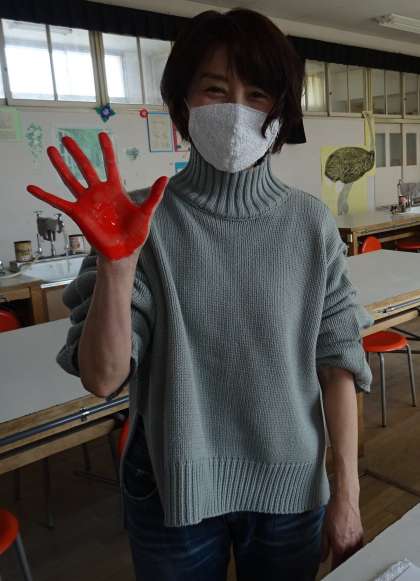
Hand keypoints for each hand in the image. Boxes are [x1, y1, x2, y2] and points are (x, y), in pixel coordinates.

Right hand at [27, 132, 167, 260]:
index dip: (106, 150)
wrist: (123, 252)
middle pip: (85, 167)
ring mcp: (86, 202)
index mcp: (115, 189)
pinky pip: (59, 202)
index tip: (101, 134)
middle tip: (66, 137)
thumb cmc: (135, 234)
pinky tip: (32, 187)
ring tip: (51, 150)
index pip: (110, 164)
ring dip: (60, 165)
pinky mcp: (78, 214)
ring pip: (70, 179)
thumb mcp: (146, 213)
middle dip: (76, 152)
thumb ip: (154, 195)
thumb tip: (165, 178)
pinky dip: (45, 195)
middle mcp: (99, 192)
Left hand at [320, 493, 363, 569]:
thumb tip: (322, 558)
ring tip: (344, 561)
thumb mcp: (324, 529)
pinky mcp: (361, 536)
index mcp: (340, 545)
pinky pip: (359, 549)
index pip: (338, 564)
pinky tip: (351, 552)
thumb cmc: (334, 511)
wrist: (345, 500)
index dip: (335, 570)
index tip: (332, 572)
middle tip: (338, 567)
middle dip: (343, 566)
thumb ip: (324, 546)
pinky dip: (355, 553)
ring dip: (349, 560)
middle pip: (348, 562)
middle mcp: (350, 545)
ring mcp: (357, 541)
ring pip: (354, 556)